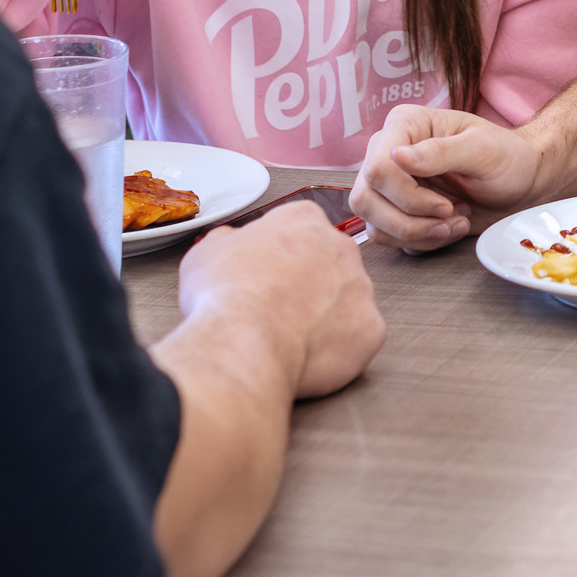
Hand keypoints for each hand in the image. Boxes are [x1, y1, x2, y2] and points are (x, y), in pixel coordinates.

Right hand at [174, 202, 384, 398]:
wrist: (245, 341)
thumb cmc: (226, 297)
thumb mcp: (206, 254)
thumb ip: (227, 241)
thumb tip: (228, 243)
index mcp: (303, 220)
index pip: (298, 229)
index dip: (278, 256)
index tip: (266, 274)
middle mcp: (340, 247)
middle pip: (328, 264)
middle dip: (307, 285)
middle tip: (277, 309)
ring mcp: (361, 288)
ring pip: (346, 302)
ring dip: (324, 318)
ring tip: (290, 337)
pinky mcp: (370, 329)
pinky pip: (358, 339)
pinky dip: (338, 350)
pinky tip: (310, 356)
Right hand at [349, 103, 545, 250]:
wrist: (520, 184)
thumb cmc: (506, 157)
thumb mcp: (482, 149)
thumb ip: (441, 151)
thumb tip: (397, 156)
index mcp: (404, 126)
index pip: (378, 168)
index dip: (408, 196)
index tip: (445, 205)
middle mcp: (388, 154)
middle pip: (366, 200)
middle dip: (410, 220)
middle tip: (449, 217)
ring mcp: (390, 186)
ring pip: (374, 224)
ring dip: (418, 234)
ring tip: (455, 222)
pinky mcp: (398, 212)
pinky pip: (390, 238)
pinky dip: (421, 242)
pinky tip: (449, 228)